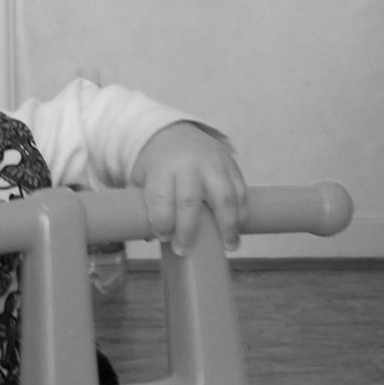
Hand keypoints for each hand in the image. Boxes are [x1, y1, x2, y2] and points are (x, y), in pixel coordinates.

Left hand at [129, 122, 247, 254]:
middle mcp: (188, 166)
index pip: (161, 199)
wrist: (174, 134)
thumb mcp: (142, 181)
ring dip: (228, 224)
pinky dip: (242, 211)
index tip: (163, 238)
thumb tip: (152, 238)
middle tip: (185, 251)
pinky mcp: (231, 165)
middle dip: (188, 231)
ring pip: (224, 196)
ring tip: (229, 246)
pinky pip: (240, 190)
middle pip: (189, 201)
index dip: (162, 223)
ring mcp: (213, 164)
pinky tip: (239, 228)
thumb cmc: (157, 166)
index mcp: (162, 169)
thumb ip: (144, 207)